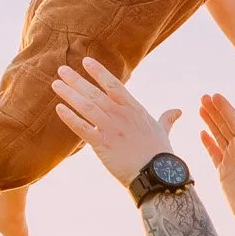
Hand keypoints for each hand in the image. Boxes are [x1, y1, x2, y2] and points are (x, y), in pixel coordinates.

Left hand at [53, 58, 181, 185]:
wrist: (156, 174)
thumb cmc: (160, 153)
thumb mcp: (163, 131)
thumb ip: (166, 118)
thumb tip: (178, 111)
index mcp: (134, 109)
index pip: (113, 85)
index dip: (99, 72)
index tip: (86, 61)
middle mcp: (120, 115)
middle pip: (95, 93)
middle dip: (77, 80)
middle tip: (61, 69)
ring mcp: (111, 129)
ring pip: (86, 107)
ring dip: (69, 94)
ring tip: (56, 85)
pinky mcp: (102, 145)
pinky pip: (82, 129)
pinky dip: (70, 118)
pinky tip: (59, 109)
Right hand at [199, 92, 234, 223]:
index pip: (234, 121)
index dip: (225, 108)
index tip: (215, 95)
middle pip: (224, 125)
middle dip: (215, 111)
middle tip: (203, 96)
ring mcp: (231, 159)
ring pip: (218, 135)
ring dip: (210, 122)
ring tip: (200, 108)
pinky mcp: (223, 170)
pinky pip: (213, 151)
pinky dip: (208, 142)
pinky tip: (202, 133)